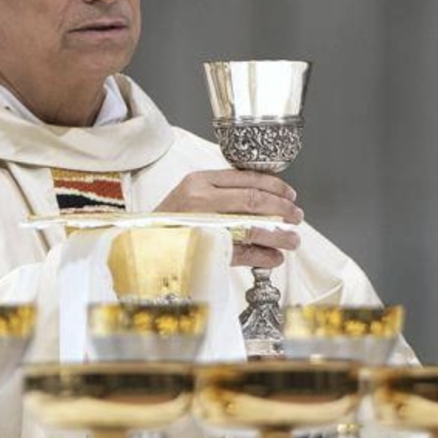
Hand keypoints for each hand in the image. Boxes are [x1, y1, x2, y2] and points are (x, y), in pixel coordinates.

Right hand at [155, 170, 302, 268]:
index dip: (275, 186)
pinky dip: (262, 256)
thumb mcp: (190, 196)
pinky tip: (274, 258)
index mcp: (199, 181)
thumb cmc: (168, 222)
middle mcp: (201, 199)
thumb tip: (265, 198)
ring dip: (279, 234)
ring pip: (252, 226)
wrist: (140, 244)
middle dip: (282, 208)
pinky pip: (241, 253)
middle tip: (297, 216)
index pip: (247, 178)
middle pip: (254, 200)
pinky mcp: (204, 250)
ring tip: (293, 240)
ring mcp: (202, 225)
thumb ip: (221, 192)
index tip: (290, 195)